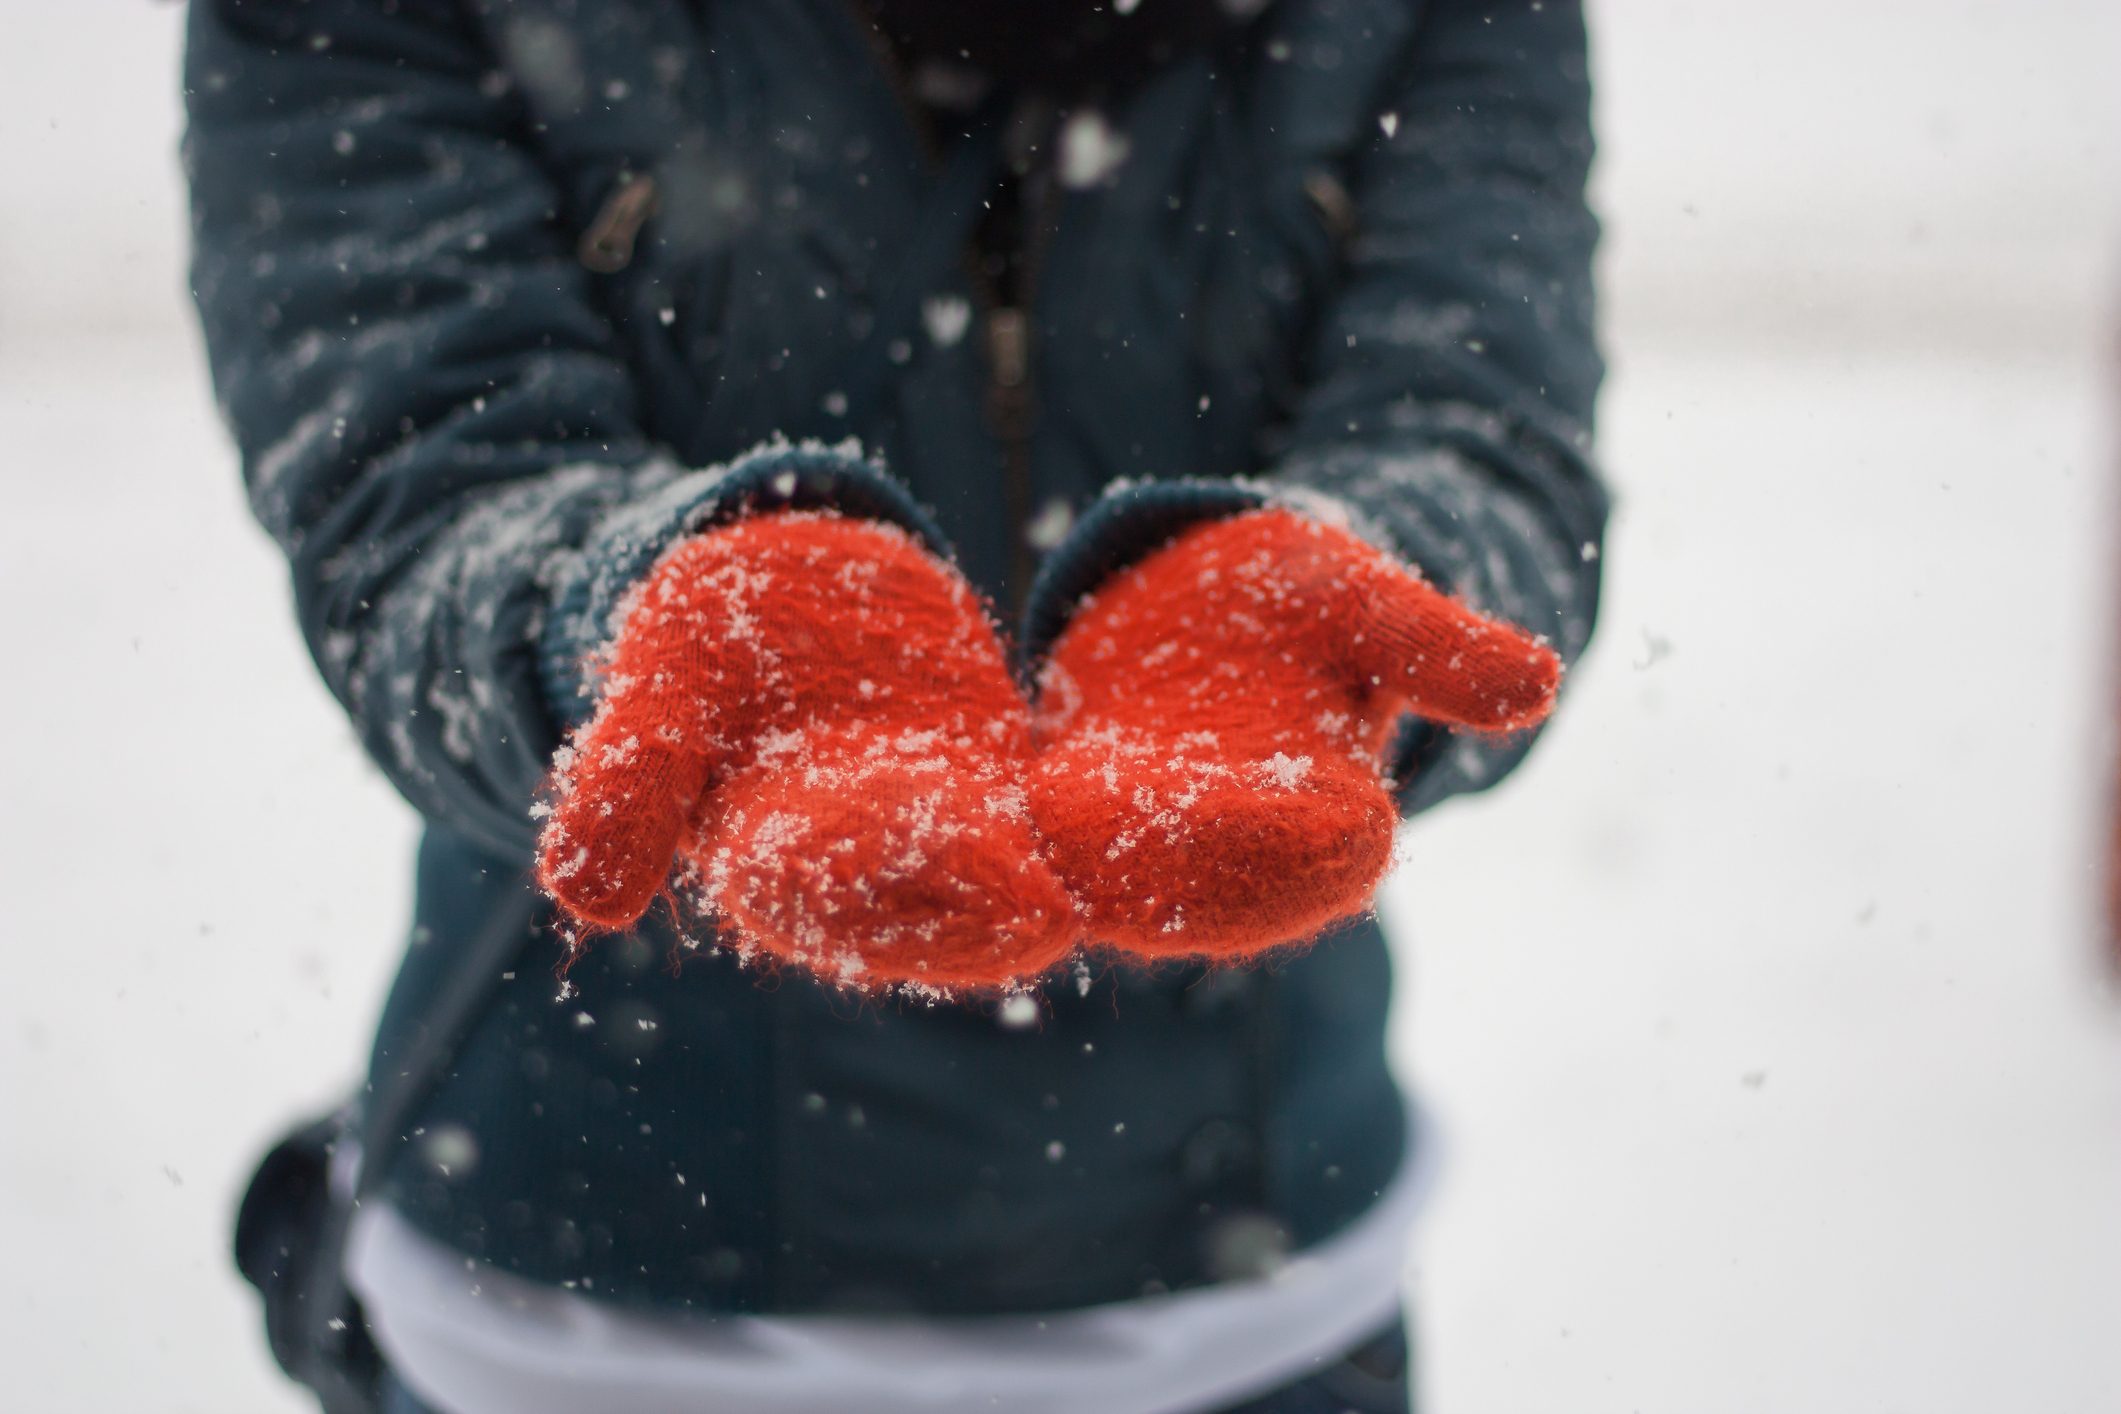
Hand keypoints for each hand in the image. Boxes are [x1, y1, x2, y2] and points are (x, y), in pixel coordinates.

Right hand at [536, 511, 1073, 989]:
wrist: (779, 588)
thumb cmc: (700, 639)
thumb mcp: (659, 686)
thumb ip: (628, 783)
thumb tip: (577, 900)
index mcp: (772, 860)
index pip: (826, 893)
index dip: (890, 889)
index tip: (956, 888)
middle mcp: (869, 868)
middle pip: (932, 899)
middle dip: (990, 907)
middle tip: (1056, 913)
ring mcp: (944, 829)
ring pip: (1007, 867)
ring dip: (1057, 877)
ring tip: (1113, 881)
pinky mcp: (1002, 786)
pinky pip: (1056, 811)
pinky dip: (1102, 816)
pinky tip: (1173, 808)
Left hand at [1027, 507, 1559, 958]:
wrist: (1210, 598)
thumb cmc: (1313, 604)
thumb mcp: (1373, 607)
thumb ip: (1442, 652)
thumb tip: (1540, 685)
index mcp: (1334, 821)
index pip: (1326, 855)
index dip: (1300, 846)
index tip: (1278, 829)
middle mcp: (1240, 854)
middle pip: (1209, 880)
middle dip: (1167, 869)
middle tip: (1125, 849)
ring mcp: (1151, 845)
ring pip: (1119, 872)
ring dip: (1080, 864)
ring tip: (1044, 837)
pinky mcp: (1072, 815)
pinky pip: (1045, 836)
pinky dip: (1020, 832)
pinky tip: (981, 816)